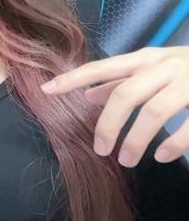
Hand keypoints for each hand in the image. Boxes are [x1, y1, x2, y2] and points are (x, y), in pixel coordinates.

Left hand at [40, 46, 188, 167]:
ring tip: (126, 160)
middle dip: (108, 125)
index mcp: (146, 59)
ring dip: (136, 139)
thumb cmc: (186, 69)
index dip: (73, 78)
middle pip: (126, 94)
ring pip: (154, 112)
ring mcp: (187, 83)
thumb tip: (87, 94)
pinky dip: (173, 144)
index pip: (102, 67)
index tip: (46, 90)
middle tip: (100, 149)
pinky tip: (162, 158)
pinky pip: (188, 125)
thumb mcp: (152, 68)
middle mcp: (164, 67)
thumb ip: (121, 80)